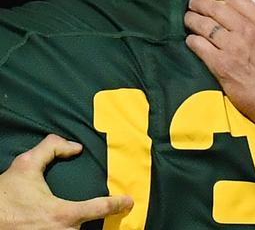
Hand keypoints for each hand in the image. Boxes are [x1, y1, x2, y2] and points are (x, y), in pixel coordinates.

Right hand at [0, 134, 132, 229]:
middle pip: (89, 229)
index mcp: (63, 215)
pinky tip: (70, 227)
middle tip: (113, 216)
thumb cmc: (4, 197)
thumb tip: (75, 146)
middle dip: (99, 224)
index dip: (117, 204)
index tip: (128, 201)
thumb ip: (51, 149)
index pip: (99, 208)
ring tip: (95, 223)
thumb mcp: (26, 166)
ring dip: (82, 229)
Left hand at [185, 0, 254, 124]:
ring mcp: (233, 47)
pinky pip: (199, 46)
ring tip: (187, 19)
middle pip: (217, 8)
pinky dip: (192, 41)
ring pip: (204, 25)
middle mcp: (248, 31)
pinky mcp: (221, 65)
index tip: (218, 3)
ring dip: (192, 20)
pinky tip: (191, 41)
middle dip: (201, 4)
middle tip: (193, 5)